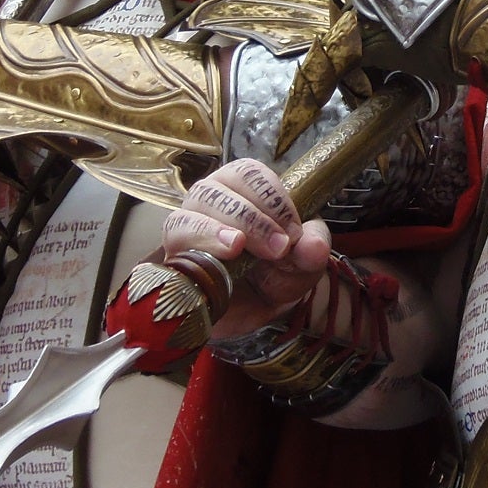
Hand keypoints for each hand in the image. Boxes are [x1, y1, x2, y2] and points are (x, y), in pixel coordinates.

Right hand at [159, 158, 331, 340]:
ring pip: (188, 215)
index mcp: (242, 189)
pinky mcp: (174, 260)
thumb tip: (314, 246)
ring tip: (238, 246)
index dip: (271, 197)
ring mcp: (185, 230)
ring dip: (216, 230)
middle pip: (216, 190)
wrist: (251, 314)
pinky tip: (215, 259)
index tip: (292, 231)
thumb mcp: (303, 264)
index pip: (249, 173)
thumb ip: (312, 251)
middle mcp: (209, 202)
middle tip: (277, 248)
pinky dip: (195, 249)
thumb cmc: (274, 274)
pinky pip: (173, 247)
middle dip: (251, 218)